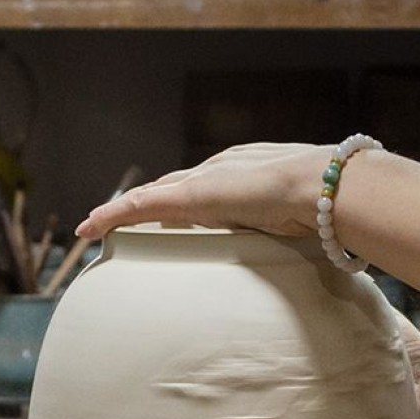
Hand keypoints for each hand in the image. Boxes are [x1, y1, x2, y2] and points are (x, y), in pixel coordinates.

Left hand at [75, 142, 329, 242]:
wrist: (326, 189)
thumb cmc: (330, 207)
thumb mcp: (312, 219)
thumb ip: (305, 228)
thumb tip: (326, 250)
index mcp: (250, 170)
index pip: (209, 183)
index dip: (189, 196)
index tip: (178, 211)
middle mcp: (221, 168)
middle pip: (174, 185)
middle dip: (150, 201)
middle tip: (127, 217)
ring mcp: (204, 181)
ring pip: (151, 195)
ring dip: (123, 211)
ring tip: (97, 227)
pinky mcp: (187, 197)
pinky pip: (138, 206)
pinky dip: (111, 216)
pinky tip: (89, 230)